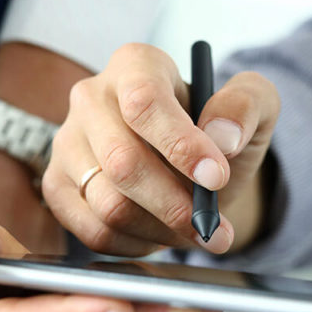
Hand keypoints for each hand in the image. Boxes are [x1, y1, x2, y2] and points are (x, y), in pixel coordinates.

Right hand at [43, 43, 278, 256]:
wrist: (193, 168)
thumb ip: (246, 107)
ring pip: (108, 204)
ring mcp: (67, 143)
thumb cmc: (220, 133)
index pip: (144, 102)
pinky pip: (94, 231)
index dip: (180, 145)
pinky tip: (161, 236)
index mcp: (135, 65)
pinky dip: (137, 245)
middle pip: (122, 162)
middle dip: (175, 204)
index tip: (216, 177)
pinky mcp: (57, 186)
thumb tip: (222, 137)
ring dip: (161, 230)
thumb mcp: (253, 108)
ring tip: (193, 231)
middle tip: (213, 227)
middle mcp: (91, 98)